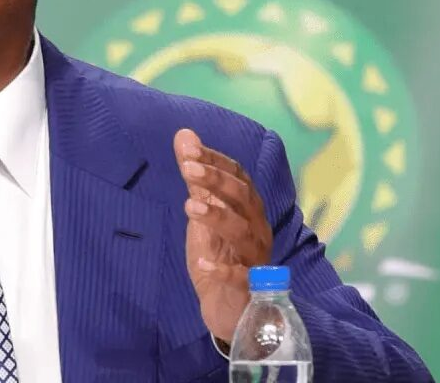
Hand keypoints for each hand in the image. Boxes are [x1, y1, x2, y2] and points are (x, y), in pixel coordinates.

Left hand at [173, 128, 272, 344]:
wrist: (229, 306)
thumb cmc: (219, 253)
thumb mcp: (203, 211)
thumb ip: (196, 177)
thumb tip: (184, 134)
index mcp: (247, 207)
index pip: (238, 176)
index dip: (216, 161)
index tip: (190, 150)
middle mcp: (256, 227)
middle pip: (243, 198)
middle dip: (217, 181)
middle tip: (188, 169)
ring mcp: (254, 257)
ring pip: (242, 232)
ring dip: (218, 217)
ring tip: (190, 206)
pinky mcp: (248, 287)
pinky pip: (241, 277)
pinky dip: (224, 270)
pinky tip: (203, 263)